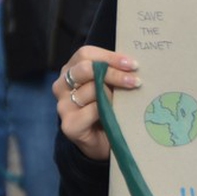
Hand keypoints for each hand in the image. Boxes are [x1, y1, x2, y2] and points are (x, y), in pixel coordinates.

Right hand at [52, 47, 139, 162]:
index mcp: (70, 70)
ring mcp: (63, 105)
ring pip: (90, 89)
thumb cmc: (105, 108)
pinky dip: (107, 110)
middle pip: (85, 68)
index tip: (133, 64)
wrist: (100, 142)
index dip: (109, 56)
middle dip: (113, 73)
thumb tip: (133, 64)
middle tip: (135, 81)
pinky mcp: (69, 125)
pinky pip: (92, 110)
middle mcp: (61, 85)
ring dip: (113, 93)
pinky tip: (116, 113)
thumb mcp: (108, 86)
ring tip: (129, 98)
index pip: (85, 53)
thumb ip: (112, 73)